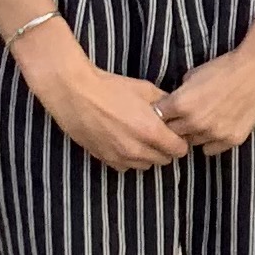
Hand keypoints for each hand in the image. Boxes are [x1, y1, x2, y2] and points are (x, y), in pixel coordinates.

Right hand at [23, 34, 187, 171]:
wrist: (75, 93)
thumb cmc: (111, 88)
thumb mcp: (145, 90)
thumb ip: (165, 104)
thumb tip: (175, 112)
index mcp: (150, 132)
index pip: (178, 150)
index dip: (180, 141)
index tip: (175, 133)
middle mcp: (136, 150)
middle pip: (163, 160)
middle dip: (165, 148)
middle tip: (158, 134)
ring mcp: (119, 157)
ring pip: (145, 165)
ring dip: (147, 155)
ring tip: (140, 138)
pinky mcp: (103, 159)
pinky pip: (125, 166)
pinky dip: (128, 159)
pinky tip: (124, 143)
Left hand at [160, 40, 254, 156]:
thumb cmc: (225, 67)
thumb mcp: (193, 75)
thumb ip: (179, 94)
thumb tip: (172, 105)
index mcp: (180, 104)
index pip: (157, 119)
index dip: (162, 114)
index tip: (168, 111)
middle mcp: (194, 122)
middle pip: (172, 134)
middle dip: (175, 126)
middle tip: (185, 117)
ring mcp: (213, 133)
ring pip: (192, 143)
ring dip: (194, 134)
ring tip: (205, 120)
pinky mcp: (231, 139)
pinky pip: (210, 149)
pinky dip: (211, 141)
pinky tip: (217, 128)